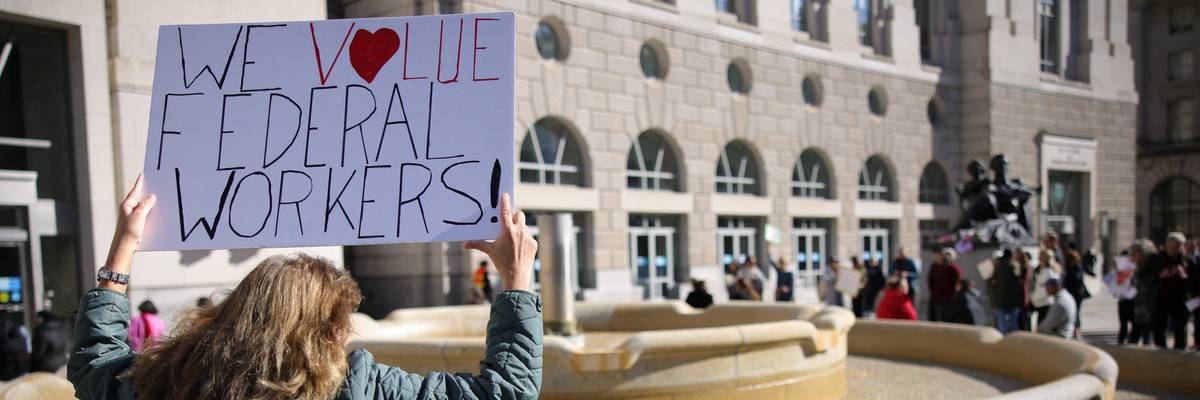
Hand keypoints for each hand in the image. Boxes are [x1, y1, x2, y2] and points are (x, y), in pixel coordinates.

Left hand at [103, 174, 156, 291]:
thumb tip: (151, 197)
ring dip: (148, 203)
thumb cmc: (129, 232)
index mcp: (127, 205)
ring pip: (141, 206)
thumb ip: (145, 205)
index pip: (135, 191)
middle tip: (152, 184)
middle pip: (138, 197)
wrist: (124, 248)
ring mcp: (130, 216)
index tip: (143, 174)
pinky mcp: (134, 223)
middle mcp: (127, 209)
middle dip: (145, 192)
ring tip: (156, 197)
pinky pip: (143, 213)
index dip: (140, 183)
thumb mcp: (139, 217)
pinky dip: (148, 211)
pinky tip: (154, 212)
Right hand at [464, 194, 535, 291]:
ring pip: (524, 225)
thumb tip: (465, 245)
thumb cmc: (502, 262)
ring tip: (513, 238)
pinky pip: (529, 236)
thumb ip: (478, 244)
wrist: (516, 275)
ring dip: (519, 228)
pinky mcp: (533, 243)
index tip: (505, 195)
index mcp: (507, 231)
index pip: (506, 212)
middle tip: (509, 222)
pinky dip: (524, 238)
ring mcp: (528, 236)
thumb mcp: (490, 251)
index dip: (505, 202)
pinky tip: (519, 247)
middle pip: (519, 214)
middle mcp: (519, 231)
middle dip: (514, 216)